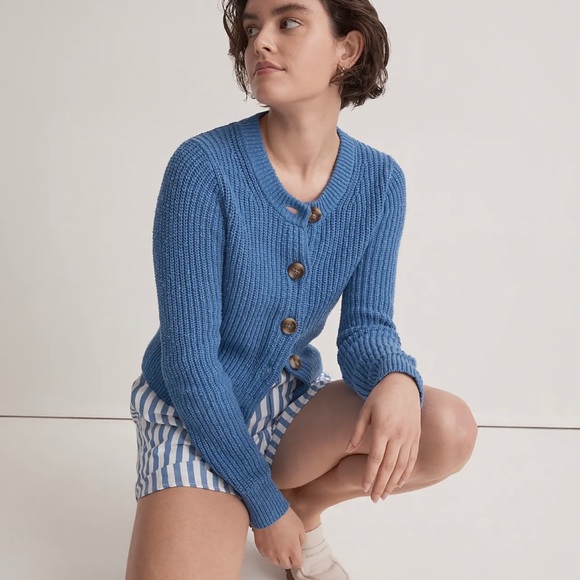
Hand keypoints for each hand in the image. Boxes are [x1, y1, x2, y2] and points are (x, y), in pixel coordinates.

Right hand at [252, 506, 305, 568]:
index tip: (297, 554)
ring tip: (279, 545)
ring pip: (275, 562)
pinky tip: (270, 542)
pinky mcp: (261, 548)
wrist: (268, 510)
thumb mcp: (300, 526)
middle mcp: (281, 554)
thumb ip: (302, 539)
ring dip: (278, 556)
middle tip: (288, 549)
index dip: (298, 559)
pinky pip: (265, 554)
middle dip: (289, 558)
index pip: (298, 563)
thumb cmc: (284, 516)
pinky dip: (268, 551)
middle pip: (286, 565)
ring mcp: (270, 552)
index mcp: (293, 549)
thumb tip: (300, 545)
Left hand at [345, 374, 420, 501]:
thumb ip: (357, 431)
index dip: (370, 475)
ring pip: (402, 466)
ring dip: (393, 482)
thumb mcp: (365, 410)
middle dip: (381, 484)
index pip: (376, 458)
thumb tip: (348, 449)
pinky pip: (412, 458)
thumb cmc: (380, 396)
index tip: (364, 487)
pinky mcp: (416, 436)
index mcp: (383, 428)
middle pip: (389, 466)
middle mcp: (398, 435)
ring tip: (384, 495)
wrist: (403, 383)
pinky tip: (399, 482)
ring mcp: (409, 436)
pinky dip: (406, 472)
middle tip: (374, 499)